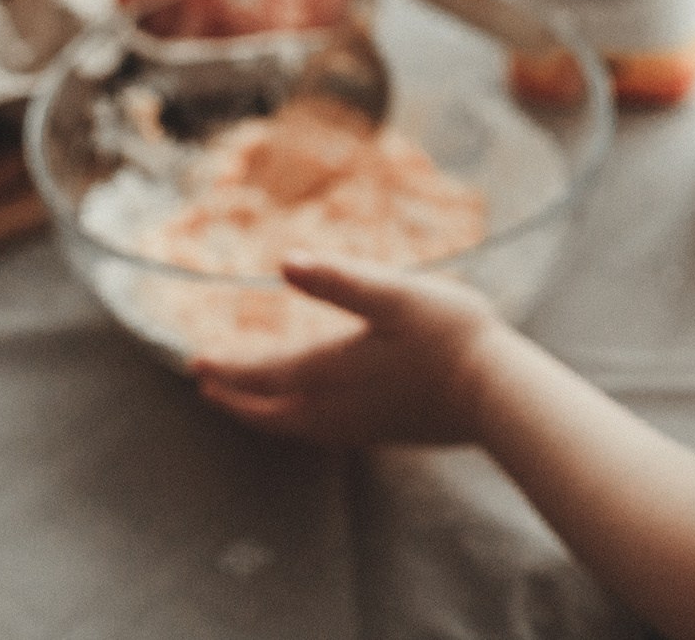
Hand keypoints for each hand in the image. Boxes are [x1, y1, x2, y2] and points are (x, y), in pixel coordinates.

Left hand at [191, 253, 510, 447]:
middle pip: (270, 413)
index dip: (228, 369)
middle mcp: (337, 409)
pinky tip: (311, 411)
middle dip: (235, 400)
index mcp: (331, 373)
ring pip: (295, 428)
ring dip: (263, 414)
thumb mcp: (394, 295)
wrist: (499, 396)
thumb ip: (339, 280)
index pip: (264, 375)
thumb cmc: (449, 338)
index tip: (195, 363)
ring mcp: (362, 426)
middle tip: (207, 386)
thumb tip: (285, 262)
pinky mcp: (385, 432)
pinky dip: (296, 421)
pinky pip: (321, 432)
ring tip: (248, 401)